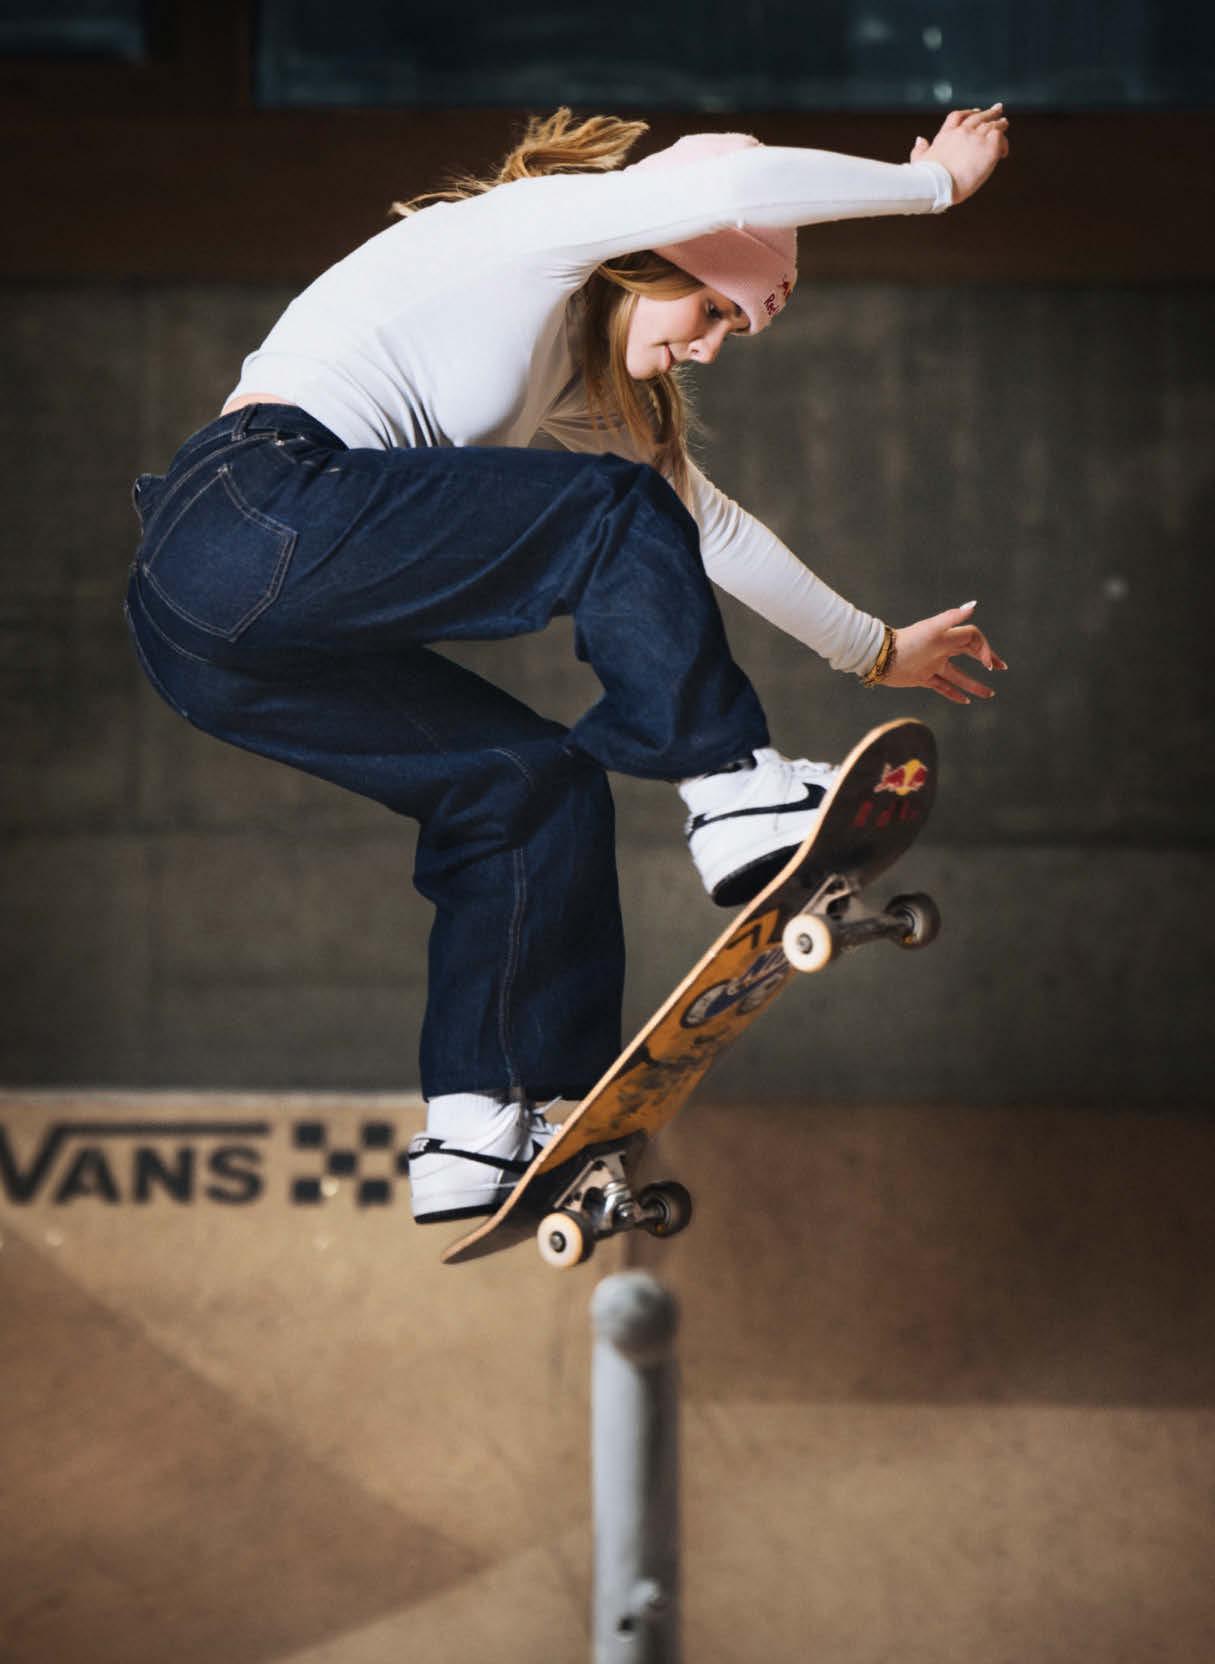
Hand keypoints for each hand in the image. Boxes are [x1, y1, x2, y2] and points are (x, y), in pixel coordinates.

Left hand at [883, 602, 1007, 704]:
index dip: (984, 648)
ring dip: (974, 684)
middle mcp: (941, 649)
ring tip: (990, 694)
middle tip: (1000, 667)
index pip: (973, 637)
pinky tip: (966, 701)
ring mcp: (932, 664)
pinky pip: (942, 687)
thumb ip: (953, 618)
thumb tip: (974, 605)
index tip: (987, 663)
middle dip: (986, 659)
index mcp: (946, 636)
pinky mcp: (922, 677)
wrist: (881, 658)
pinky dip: (954, 693)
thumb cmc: (908, 641)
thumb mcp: (932, 630)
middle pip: (969, 653)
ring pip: (959, 675)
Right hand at [910, 105, 1009, 204]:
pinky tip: (1003, 151)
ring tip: (1004, 123)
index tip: (975, 112)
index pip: (958, 116)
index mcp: (946, 134)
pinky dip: (1003, 142)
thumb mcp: (919, 160)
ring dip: (1000, 123)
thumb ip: (920, 149)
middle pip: (978, 117)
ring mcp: (977, 138)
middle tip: (997, 110)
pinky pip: (1000, 138)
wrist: (938, 184)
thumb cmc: (926, 178)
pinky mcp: (989, 148)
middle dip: (989, 113)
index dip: (968, 113)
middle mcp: (963, 132)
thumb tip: (920, 139)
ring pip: (992, 124)